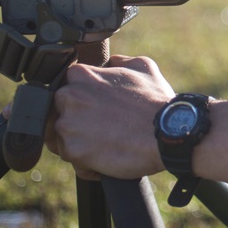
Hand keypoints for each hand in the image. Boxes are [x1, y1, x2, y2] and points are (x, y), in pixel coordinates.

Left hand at [45, 55, 174, 179]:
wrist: (168, 133)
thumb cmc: (156, 101)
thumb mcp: (143, 67)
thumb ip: (119, 62)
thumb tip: (111, 63)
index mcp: (82, 75)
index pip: (67, 88)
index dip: (83, 101)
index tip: (96, 109)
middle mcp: (69, 97)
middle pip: (59, 114)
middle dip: (77, 123)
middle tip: (102, 129)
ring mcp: (69, 125)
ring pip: (63, 139)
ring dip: (81, 144)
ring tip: (107, 145)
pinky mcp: (74, 151)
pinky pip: (75, 161)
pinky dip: (89, 164)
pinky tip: (109, 158)